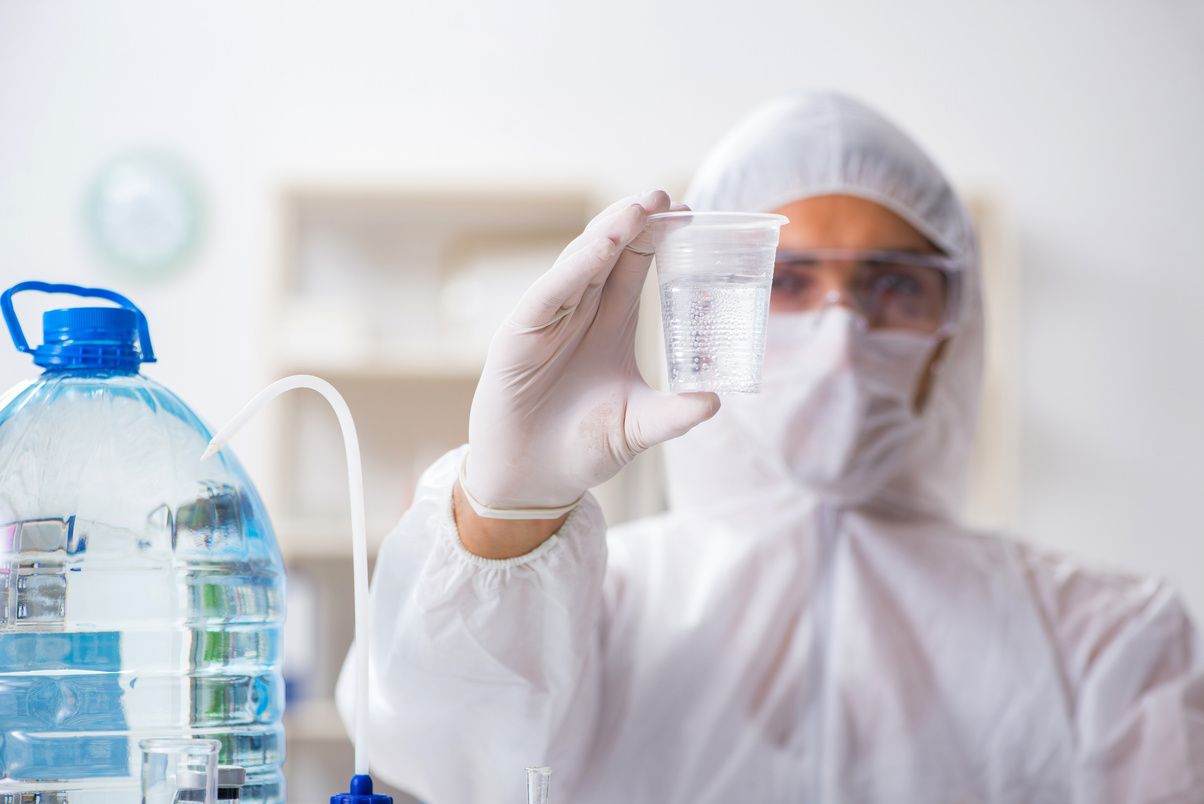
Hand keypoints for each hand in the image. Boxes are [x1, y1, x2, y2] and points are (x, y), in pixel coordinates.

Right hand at [463, 190, 720, 512]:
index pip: (635, 266)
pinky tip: (599, 248)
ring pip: (579, 264)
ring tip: (638, 210)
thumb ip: (674, 414)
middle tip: (665, 196)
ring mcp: (548, 321)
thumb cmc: (582, 448)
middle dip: (635, 222)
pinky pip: (548, 295)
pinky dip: (573, 270)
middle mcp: (579, 313)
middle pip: (608, 253)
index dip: (658, 238)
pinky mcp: (520, 337)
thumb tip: (717, 401)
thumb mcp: (638, 427)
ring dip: (608, 234)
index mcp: (610, 323)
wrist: (533, 482)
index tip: (688, 213)